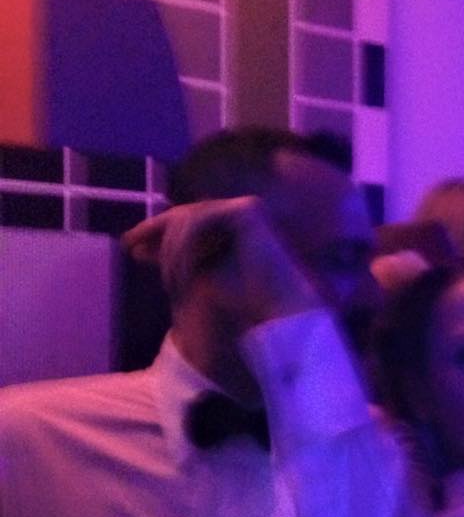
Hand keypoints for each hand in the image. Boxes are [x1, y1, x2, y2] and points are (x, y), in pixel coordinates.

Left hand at [123, 197, 320, 327]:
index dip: (156, 233)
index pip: (188, 222)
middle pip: (185, 214)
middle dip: (154, 231)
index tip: (133, 251)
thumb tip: (146, 250)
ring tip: (170, 279)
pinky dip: (187, 245)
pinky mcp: (248, 209)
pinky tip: (181, 270)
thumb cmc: (246, 299)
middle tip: (130, 246)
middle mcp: (239, 211)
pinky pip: (202, 219)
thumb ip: (180, 261)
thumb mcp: (202, 276)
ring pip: (190, 218)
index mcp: (231, 226)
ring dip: (173, 250)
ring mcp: (245, 207)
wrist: (280, 310)